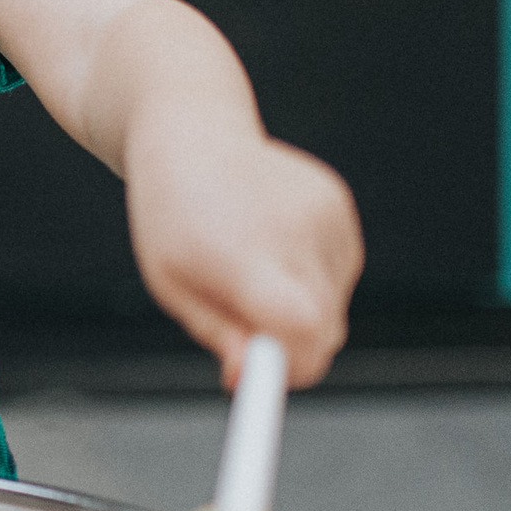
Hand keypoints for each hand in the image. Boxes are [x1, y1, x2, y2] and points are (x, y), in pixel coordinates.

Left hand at [124, 130, 362, 388]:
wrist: (191, 133)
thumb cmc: (170, 216)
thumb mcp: (172, 283)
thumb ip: (218, 333)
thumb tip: (248, 378)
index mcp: (242, 251)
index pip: (300, 327)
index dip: (293, 365)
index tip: (267, 377)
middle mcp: (292, 229)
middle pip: (324, 329)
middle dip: (292, 347)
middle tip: (250, 334)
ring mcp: (324, 212)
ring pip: (333, 304)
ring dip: (300, 307)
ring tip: (250, 265)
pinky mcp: (338, 203)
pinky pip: (339, 272)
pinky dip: (312, 276)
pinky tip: (272, 241)